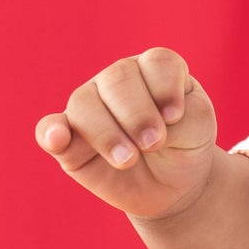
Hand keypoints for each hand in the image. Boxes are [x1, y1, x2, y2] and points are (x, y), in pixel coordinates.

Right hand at [35, 47, 219, 219]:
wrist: (173, 185)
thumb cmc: (186, 146)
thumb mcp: (199, 130)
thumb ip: (182, 121)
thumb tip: (140, 133)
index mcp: (154, 70)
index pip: (156, 63)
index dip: (165, 88)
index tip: (175, 117)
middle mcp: (119, 80)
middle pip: (118, 79)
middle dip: (137, 114)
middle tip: (154, 144)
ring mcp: (90, 106)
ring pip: (84, 103)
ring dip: (106, 132)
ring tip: (129, 159)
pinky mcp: (69, 140)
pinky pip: (49, 129)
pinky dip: (51, 133)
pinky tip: (58, 140)